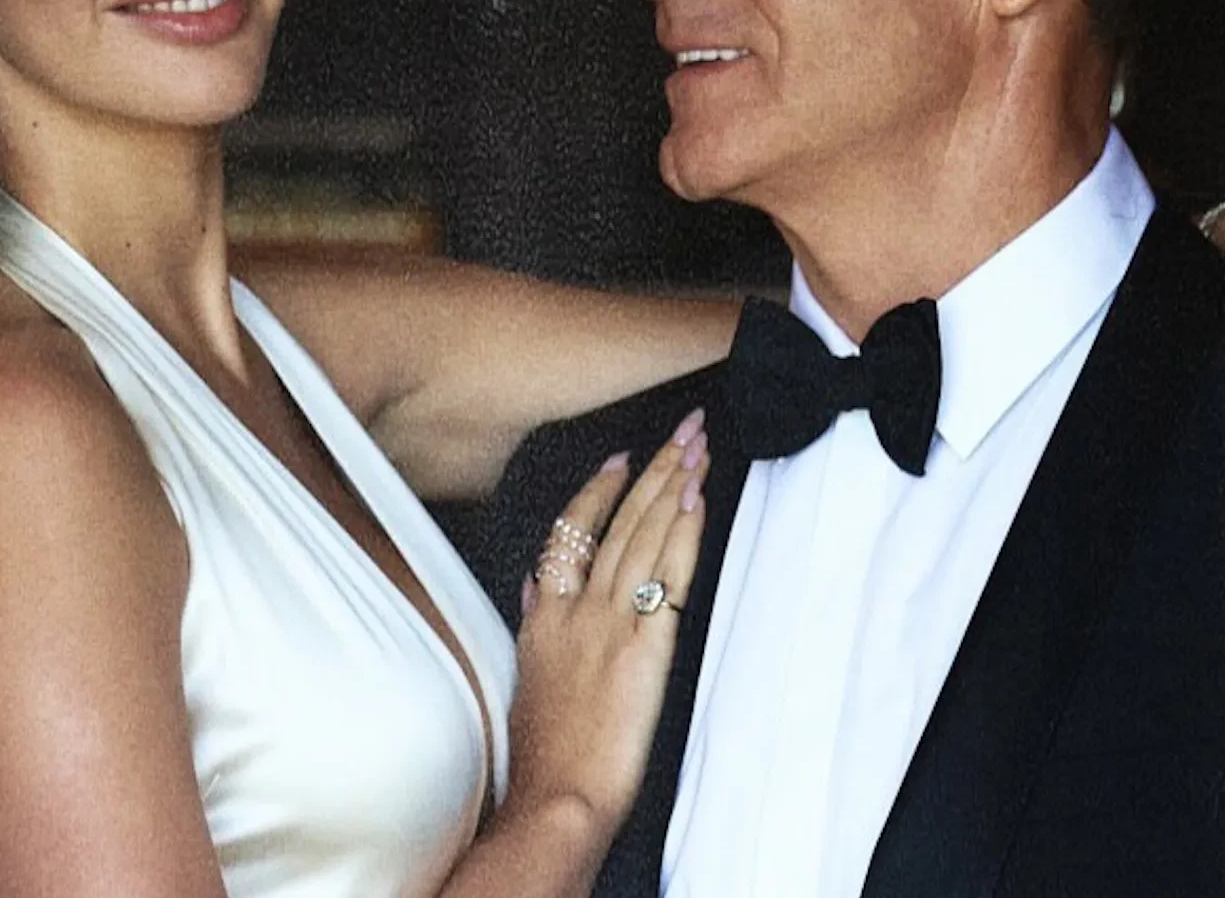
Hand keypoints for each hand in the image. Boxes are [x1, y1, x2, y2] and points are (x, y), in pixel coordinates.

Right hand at [505, 411, 707, 839]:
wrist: (558, 795)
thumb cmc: (544, 755)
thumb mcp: (525, 680)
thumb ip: (532, 625)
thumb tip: (533, 589)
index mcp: (546, 619)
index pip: (571, 534)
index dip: (598, 491)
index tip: (621, 459)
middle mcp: (577, 610)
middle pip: (617, 522)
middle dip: (653, 469)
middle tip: (681, 428)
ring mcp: (611, 623)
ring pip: (645, 536)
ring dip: (673, 485)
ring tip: (696, 445)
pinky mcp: (645, 645)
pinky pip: (670, 574)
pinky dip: (685, 532)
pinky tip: (699, 499)